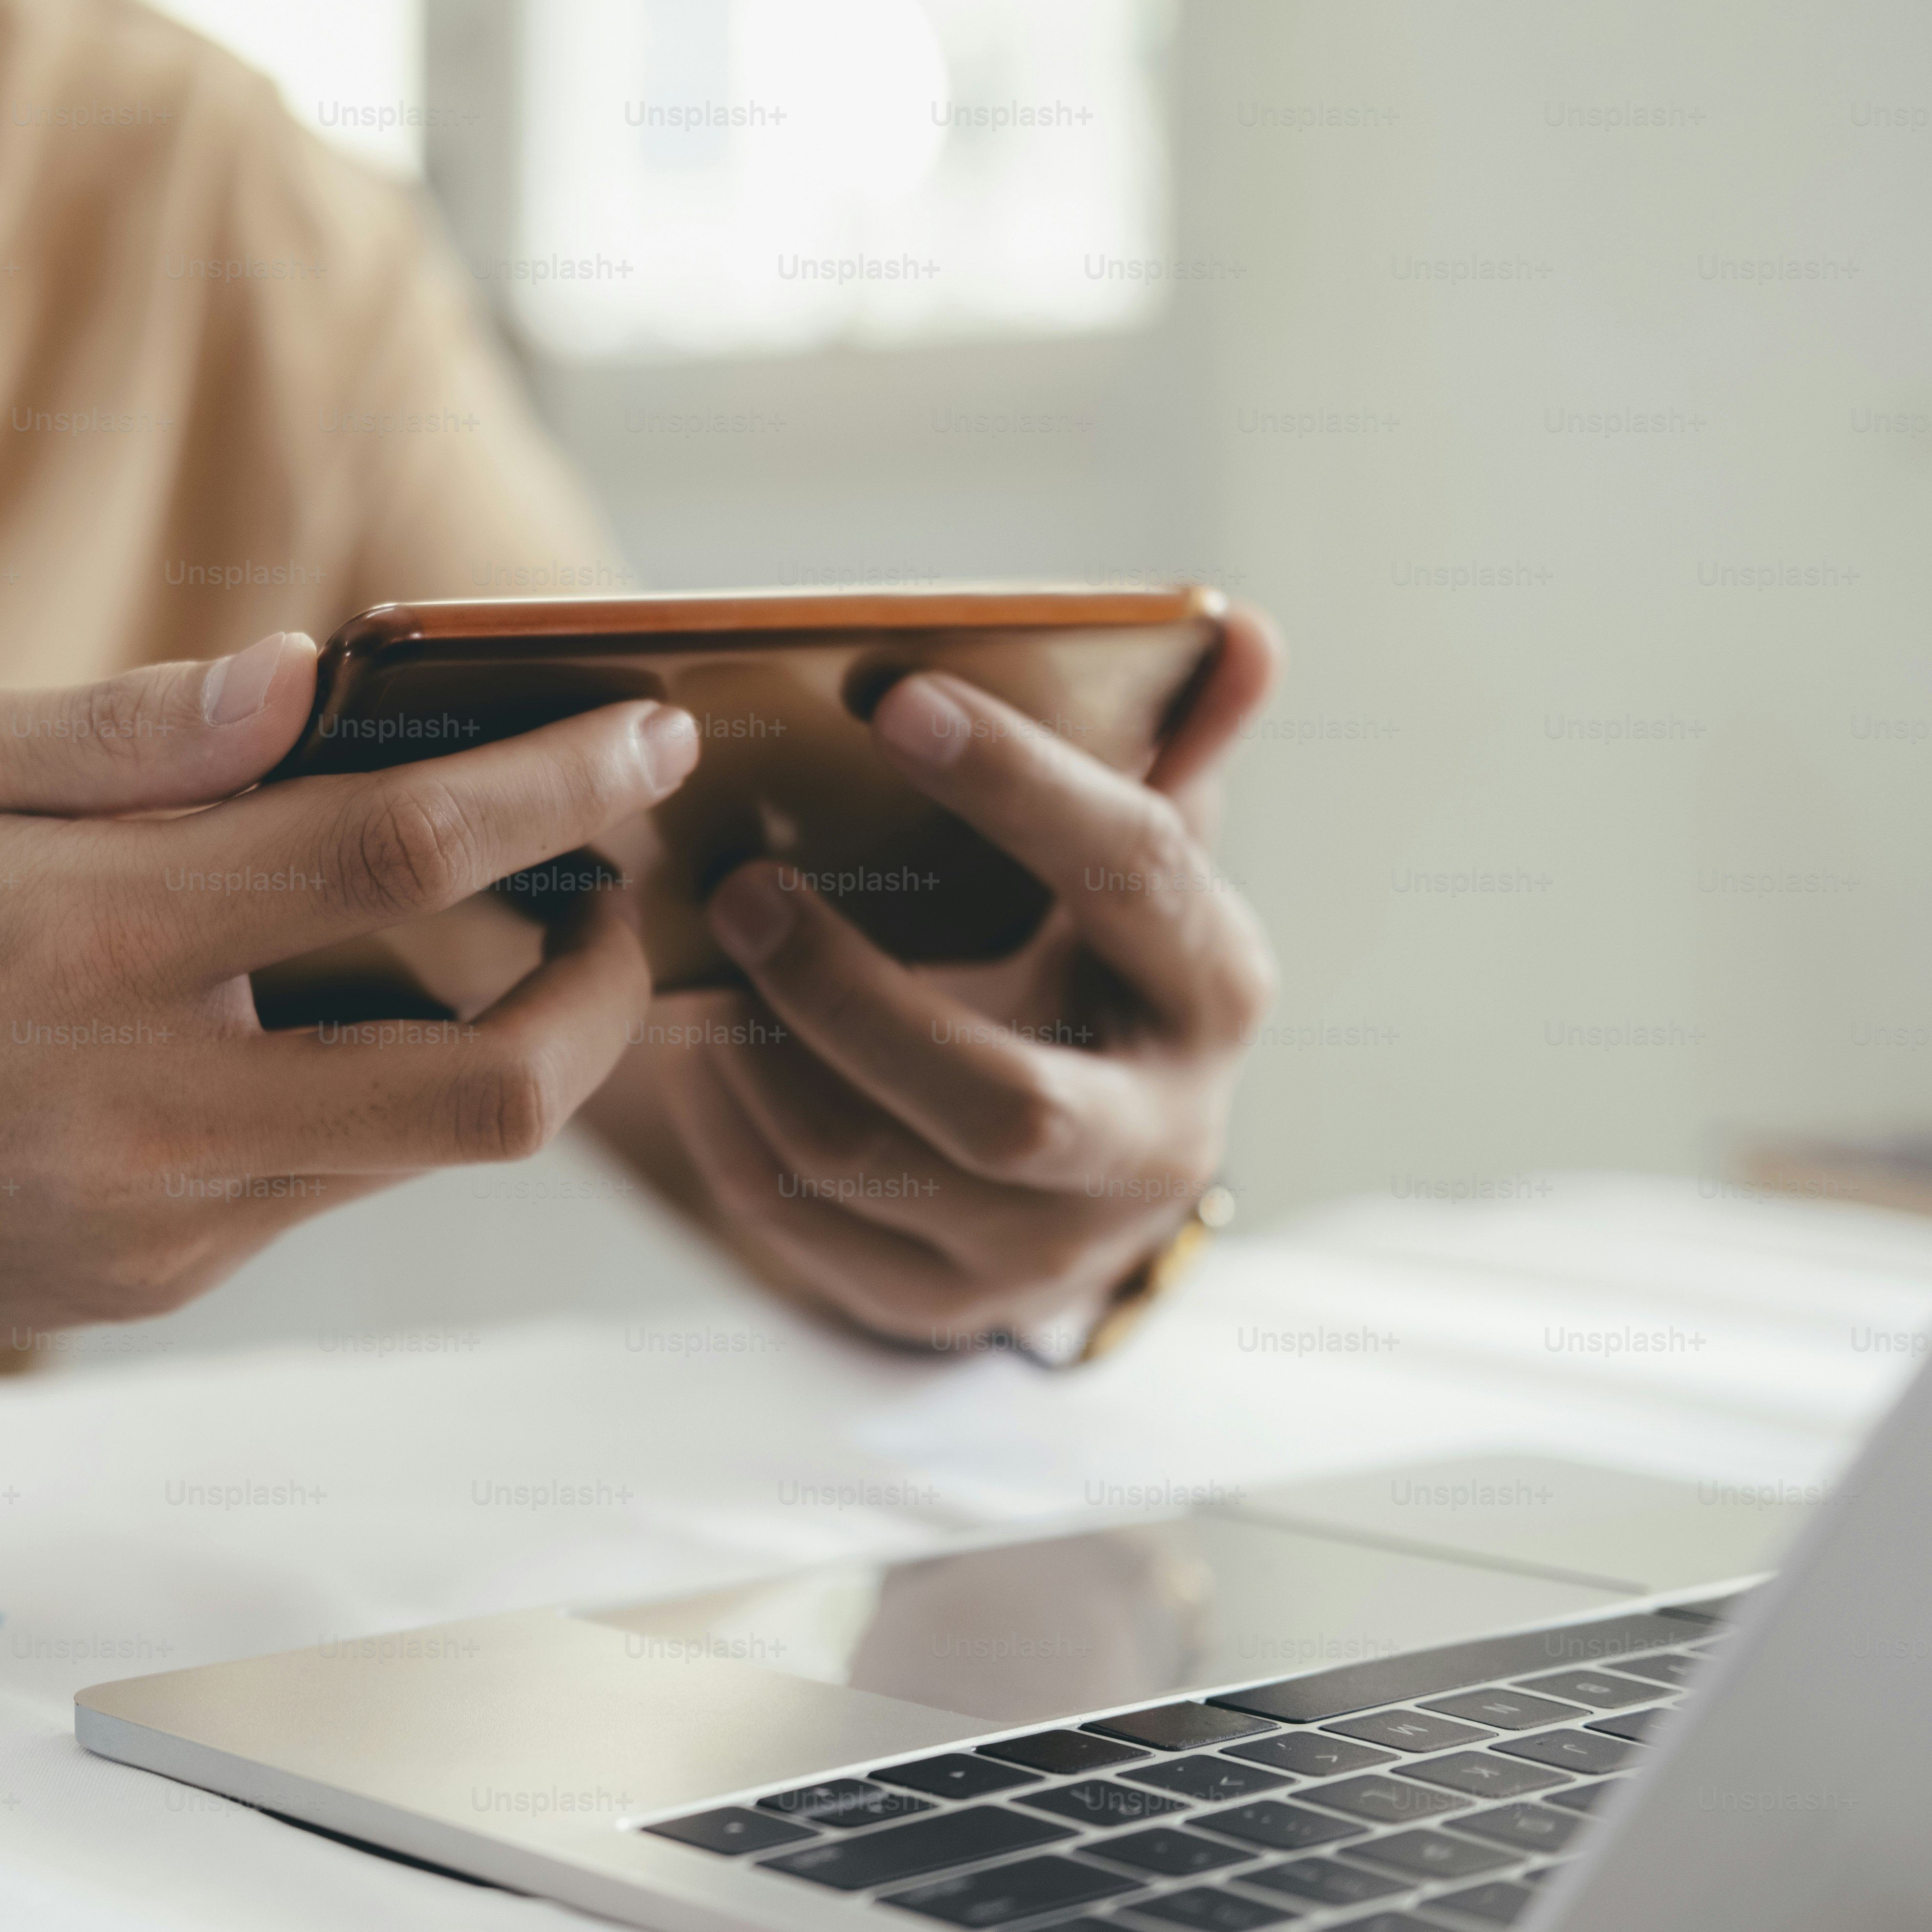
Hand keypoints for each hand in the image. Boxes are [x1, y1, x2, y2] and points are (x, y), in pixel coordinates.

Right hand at [0, 633, 696, 1351]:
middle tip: (610, 891)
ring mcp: (147, 1228)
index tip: (652, 737)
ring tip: (467, 932)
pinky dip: (351, 1097)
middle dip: (601, 989)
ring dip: (485, 1039)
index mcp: (82, 937)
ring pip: (413, 1148)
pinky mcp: (135, 1290)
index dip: (558, 790)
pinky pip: (308, 1187)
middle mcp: (137, 1107)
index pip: (396, 850)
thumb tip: (310, 675)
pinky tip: (289, 1020)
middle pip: (488, 1087)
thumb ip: (120, 732)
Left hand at [654, 610, 1281, 1347]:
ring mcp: (1046, 1246)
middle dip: (848, 991)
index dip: (1021, 786)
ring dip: (762, 1055)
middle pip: (998, 1097)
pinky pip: (798, 1223)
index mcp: (1214, 993)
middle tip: (742, 886)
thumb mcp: (1140, 863)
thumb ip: (1176, 748)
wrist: (1080, 1167)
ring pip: (871, 1165)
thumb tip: (1236, 627)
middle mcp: (1154, 1142)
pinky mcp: (937, 1304)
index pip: (1136, 876)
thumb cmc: (1091, 965)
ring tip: (702, 951)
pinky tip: (696, 1046)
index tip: (899, 699)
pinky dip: (729, 1126)